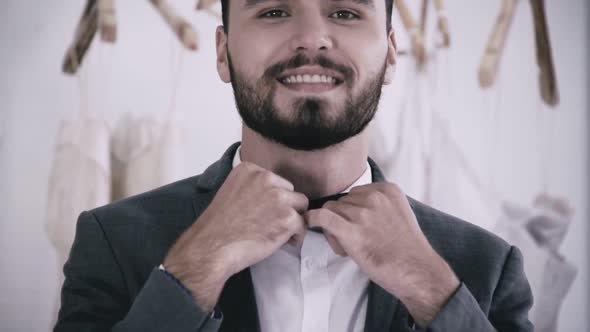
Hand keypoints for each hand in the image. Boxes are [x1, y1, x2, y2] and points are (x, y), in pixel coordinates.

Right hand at [163, 162, 307, 311]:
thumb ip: (253, 188)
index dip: (272, 200)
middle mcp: (265, 178)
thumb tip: (274, 197)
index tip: (260, 213)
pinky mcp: (287, 217)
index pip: (276, 182)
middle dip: (284, 208)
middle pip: (290, 192)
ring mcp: (278, 197)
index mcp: (250, 169)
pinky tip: (279, 243)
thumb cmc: (218, 227)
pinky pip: (303, 225)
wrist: (211, 248)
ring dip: (292, 220)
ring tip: (276, 234)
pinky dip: (295, 237)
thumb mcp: (232, 193)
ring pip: (300, 206)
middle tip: (269, 225)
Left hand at [305, 182, 458, 326]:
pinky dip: (311, 219)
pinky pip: (321, 216)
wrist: (417, 272)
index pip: (355, 193)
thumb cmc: (407, 250)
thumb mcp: (397, 214)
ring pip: (331, 210)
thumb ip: (377, 206)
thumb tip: (349, 208)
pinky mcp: (351, 230)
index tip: (362, 229)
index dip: (353, 212)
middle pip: (342, 201)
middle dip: (343, 219)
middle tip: (356, 242)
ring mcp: (363, 213)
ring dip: (334, 228)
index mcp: (387, 190)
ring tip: (350, 248)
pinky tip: (309, 224)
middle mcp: (374, 197)